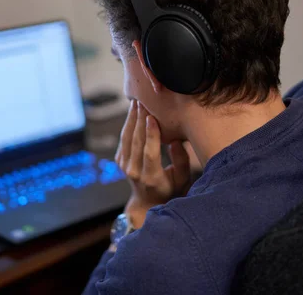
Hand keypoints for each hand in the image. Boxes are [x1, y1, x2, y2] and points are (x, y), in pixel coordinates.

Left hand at [115, 100, 191, 227]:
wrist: (147, 202)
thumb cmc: (170, 189)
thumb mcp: (182, 179)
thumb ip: (181, 161)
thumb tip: (176, 141)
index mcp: (151, 177)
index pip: (150, 153)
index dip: (151, 135)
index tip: (152, 118)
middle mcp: (135, 172)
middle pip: (136, 142)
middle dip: (139, 120)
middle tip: (144, 101)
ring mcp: (124, 166)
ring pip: (127, 138)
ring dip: (131, 119)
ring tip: (137, 102)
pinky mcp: (120, 161)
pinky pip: (123, 139)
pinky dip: (128, 124)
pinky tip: (133, 112)